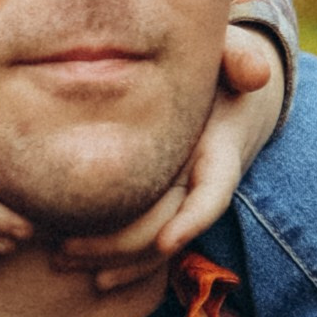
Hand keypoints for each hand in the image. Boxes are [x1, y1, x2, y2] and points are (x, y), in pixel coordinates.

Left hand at [56, 23, 284, 293]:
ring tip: (60, 260)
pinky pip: (139, 240)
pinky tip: (73, 264)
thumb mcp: (229, 53)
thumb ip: (238, 55)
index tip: (168, 243)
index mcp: (221, 152)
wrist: (223, 86)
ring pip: (150, 243)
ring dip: (108, 258)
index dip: (193, 221)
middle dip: (123, 246)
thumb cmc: (219, 63)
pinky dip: (110, 256)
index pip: (214, 195)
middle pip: (167, 228)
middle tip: (67, 250)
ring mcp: (178, 197)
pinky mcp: (159, 201)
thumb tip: (255, 73)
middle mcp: (199, 182)